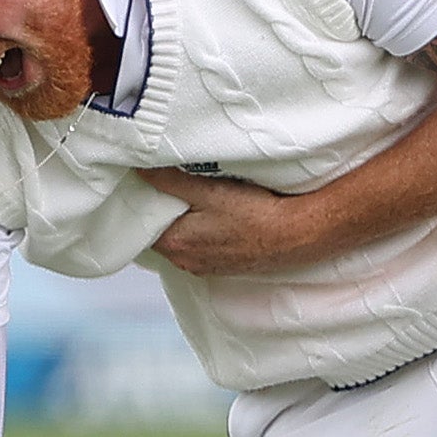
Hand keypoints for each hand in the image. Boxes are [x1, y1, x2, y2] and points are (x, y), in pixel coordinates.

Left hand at [139, 168, 334, 276]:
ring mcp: (206, 266)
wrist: (297, 235)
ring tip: (196, 197)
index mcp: (175, 244)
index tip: (146, 182)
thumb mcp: (207, 191)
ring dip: (186, 221)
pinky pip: (204, 246)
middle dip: (164, 211)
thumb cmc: (254, 215)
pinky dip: (204, 231)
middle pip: (162, 232)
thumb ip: (169, 180)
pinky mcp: (225, 265)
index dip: (143, 202)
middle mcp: (186, 261)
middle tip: (170, 184)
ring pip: (184, 239)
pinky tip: (219, 215)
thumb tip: (139, 169)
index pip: (142, 223)